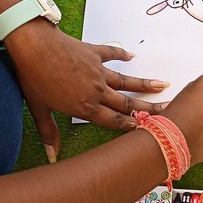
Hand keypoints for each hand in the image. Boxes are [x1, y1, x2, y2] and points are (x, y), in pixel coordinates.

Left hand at [6, 22, 167, 158]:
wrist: (35, 47)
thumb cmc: (34, 79)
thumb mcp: (40, 109)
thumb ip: (49, 133)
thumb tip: (51, 156)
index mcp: (86, 107)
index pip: (114, 121)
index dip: (132, 126)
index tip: (149, 129)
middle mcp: (97, 90)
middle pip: (127, 102)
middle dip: (148, 108)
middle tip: (167, 109)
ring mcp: (98, 70)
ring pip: (125, 80)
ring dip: (144, 83)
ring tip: (163, 85)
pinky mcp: (94, 53)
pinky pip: (112, 54)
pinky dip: (122, 55)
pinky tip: (132, 56)